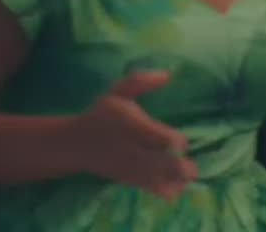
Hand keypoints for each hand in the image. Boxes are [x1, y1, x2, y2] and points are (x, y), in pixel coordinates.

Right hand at [66, 71, 196, 198]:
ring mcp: (131, 167)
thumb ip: (139, 81)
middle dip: (182, 167)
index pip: (159, 138)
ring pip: (160, 179)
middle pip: (164, 164)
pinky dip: (166, 191)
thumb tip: (166, 74)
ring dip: (177, 181)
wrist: (75, 144)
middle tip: (190, 164)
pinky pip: (150, 189)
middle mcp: (133, 149)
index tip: (179, 141)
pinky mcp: (129, 179)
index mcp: (132, 126)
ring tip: (186, 176)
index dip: (175, 141)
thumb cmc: (102, 115)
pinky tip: (177, 188)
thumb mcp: (117, 92)